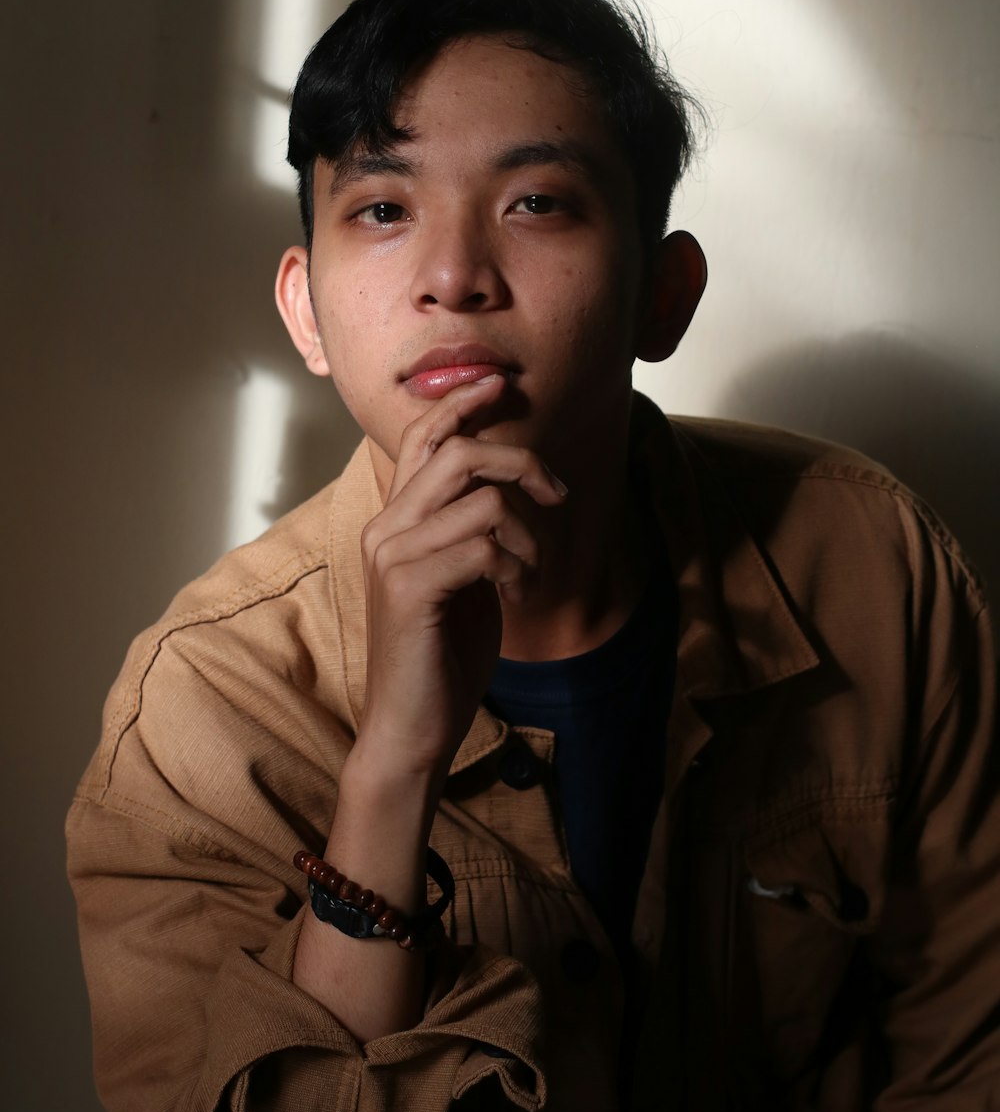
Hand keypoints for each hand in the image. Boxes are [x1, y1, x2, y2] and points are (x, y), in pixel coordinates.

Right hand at [354, 373, 567, 785]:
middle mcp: (386, 527)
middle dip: (522, 461)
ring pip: (481, 498)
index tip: (500, 383)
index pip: (423, 436)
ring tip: (530, 574)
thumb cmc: (443, 655)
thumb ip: (471, 530)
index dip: (462, 402)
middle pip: (459, 451)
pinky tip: (516, 597)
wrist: (413, 727)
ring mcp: (392, 556)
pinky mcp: (410, 589)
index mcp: (395, 519)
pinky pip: (485, 547)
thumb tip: (508, 486)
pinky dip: (518, 569)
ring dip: (528, 535)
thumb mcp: (463, 577)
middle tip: (558, 495)